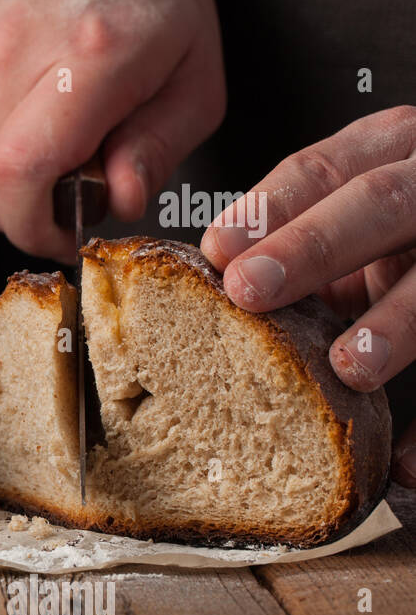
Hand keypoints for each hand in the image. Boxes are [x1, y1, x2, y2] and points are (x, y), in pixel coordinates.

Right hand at [0, 0, 224, 259]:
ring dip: (9, 172)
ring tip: (49, 122)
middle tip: (70, 186)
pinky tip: (15, 98)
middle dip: (29, 211)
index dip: (37, 229)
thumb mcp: (193, 71)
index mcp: (88, 55)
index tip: (64, 237)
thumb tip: (119, 203)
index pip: (25, 174)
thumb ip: (160, 147)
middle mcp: (9, 49)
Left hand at [200, 105, 415, 484]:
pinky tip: (406, 462)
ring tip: (349, 367)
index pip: (327, 167)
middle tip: (251, 290)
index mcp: (393, 152)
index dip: (272, 207)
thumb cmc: (397, 240)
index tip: (218, 251)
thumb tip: (217, 273)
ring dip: (396, 324)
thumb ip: (299, 234)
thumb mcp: (353, 215)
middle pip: (382, 202)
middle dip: (315, 245)